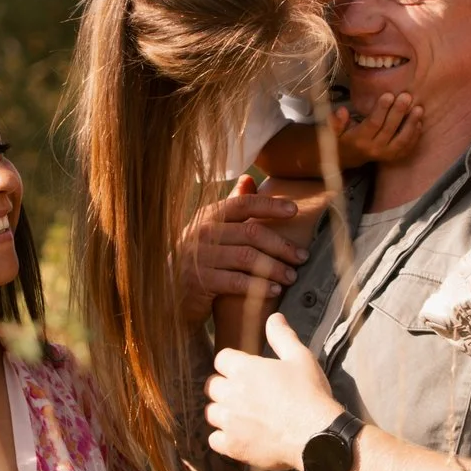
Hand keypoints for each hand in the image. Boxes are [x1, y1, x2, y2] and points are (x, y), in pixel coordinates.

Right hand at [177, 176, 307, 323]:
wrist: (167, 292)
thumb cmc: (197, 258)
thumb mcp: (209, 229)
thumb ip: (230, 206)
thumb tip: (247, 178)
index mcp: (208, 216)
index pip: (243, 204)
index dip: (270, 205)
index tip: (295, 210)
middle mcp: (203, 233)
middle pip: (252, 233)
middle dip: (282, 245)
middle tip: (302, 257)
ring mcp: (200, 257)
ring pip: (248, 258)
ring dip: (275, 268)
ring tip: (291, 276)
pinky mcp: (200, 281)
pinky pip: (237, 282)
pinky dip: (259, 286)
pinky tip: (273, 290)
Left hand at [204, 313, 340, 470]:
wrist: (317, 436)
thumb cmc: (310, 394)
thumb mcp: (300, 358)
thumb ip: (282, 336)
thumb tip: (274, 318)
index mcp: (244, 369)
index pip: (221, 359)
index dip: (233, 364)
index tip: (245, 371)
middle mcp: (231, 394)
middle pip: (212, 386)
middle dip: (225, 387)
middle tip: (244, 393)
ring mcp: (230, 422)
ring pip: (211, 413)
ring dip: (222, 411)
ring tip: (241, 414)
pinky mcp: (233, 446)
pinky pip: (214, 440)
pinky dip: (223, 438)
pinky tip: (239, 436)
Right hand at [332, 92, 423, 166]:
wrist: (350, 158)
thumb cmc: (342, 139)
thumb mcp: (334, 131)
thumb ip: (336, 121)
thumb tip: (342, 111)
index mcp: (359, 140)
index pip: (373, 124)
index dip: (381, 109)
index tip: (389, 94)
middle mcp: (373, 149)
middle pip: (389, 130)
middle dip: (399, 112)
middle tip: (407, 96)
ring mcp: (385, 155)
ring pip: (402, 140)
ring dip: (411, 124)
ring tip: (419, 108)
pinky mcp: (394, 157)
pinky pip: (407, 147)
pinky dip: (415, 135)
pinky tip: (420, 122)